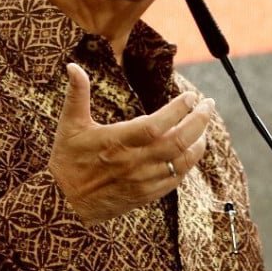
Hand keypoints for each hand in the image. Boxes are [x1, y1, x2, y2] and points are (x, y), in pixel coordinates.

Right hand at [48, 63, 215, 224]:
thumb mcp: (69, 125)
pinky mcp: (145, 195)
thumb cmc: (66, 161)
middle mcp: (134, 162)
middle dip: (199, 121)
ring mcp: (142, 180)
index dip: (178, 110)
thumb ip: (77, 94)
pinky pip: (175, 179)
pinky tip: (192, 150)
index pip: (156, 124)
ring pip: (182, 162)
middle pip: (178, 141)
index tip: (191, 97)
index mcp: (117, 141)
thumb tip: (73, 66)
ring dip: (198, 142)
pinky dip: (188, 163)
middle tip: (208, 105)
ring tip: (204, 126)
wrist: (63, 204)